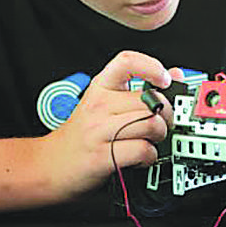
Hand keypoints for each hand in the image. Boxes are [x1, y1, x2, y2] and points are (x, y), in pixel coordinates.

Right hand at [38, 50, 182, 199]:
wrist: (50, 165)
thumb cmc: (82, 135)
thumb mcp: (105, 105)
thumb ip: (139, 89)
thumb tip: (175, 75)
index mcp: (101, 87)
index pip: (127, 62)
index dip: (152, 67)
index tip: (164, 79)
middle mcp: (99, 105)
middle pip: (151, 100)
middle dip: (166, 116)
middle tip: (160, 124)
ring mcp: (99, 130)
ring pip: (152, 124)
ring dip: (159, 137)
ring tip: (149, 141)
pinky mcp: (102, 155)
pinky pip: (143, 150)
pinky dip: (149, 157)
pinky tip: (140, 157)